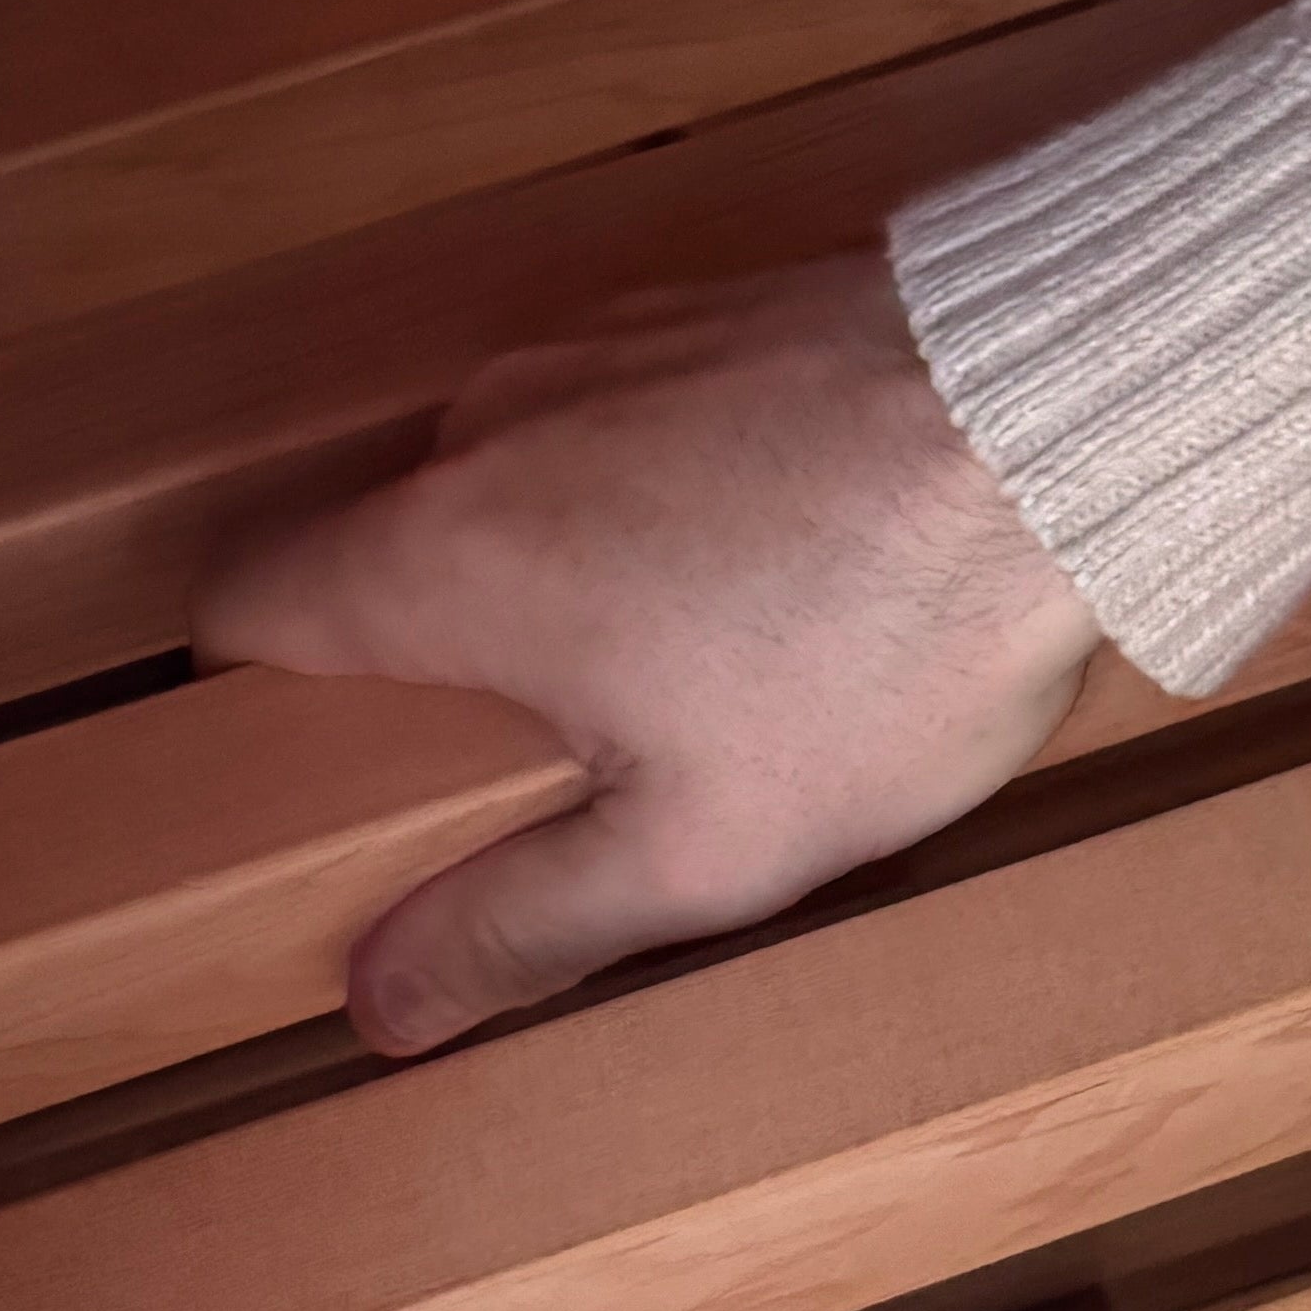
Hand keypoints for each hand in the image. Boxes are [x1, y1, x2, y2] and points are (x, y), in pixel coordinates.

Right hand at [192, 254, 1098, 1054]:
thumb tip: (378, 1002)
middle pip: (387, 550)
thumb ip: (520, 922)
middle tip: (567, 759)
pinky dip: (667, 496)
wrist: (1067, 416)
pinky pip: (629, 422)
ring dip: (572, 573)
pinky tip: (786, 566)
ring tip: (708, 668)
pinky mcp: (710, 309)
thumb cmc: (879, 640)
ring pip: (519, 481)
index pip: (243, 607)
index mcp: (436, 556)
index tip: (336, 777)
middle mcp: (484, 425)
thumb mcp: (700, 847)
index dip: (259, 701)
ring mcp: (598, 346)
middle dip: (447, 658)